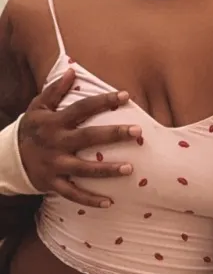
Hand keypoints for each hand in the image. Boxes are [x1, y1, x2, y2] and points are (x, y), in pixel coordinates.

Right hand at [18, 69, 140, 208]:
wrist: (7, 158)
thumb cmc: (31, 129)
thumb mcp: (38, 107)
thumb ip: (55, 90)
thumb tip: (72, 71)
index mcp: (55, 122)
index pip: (83, 108)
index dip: (104, 100)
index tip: (125, 95)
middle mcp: (57, 143)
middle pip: (88, 137)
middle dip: (113, 134)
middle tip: (138, 131)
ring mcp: (55, 165)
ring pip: (84, 169)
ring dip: (107, 170)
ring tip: (130, 169)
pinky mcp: (53, 183)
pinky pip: (73, 194)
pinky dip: (90, 200)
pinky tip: (109, 202)